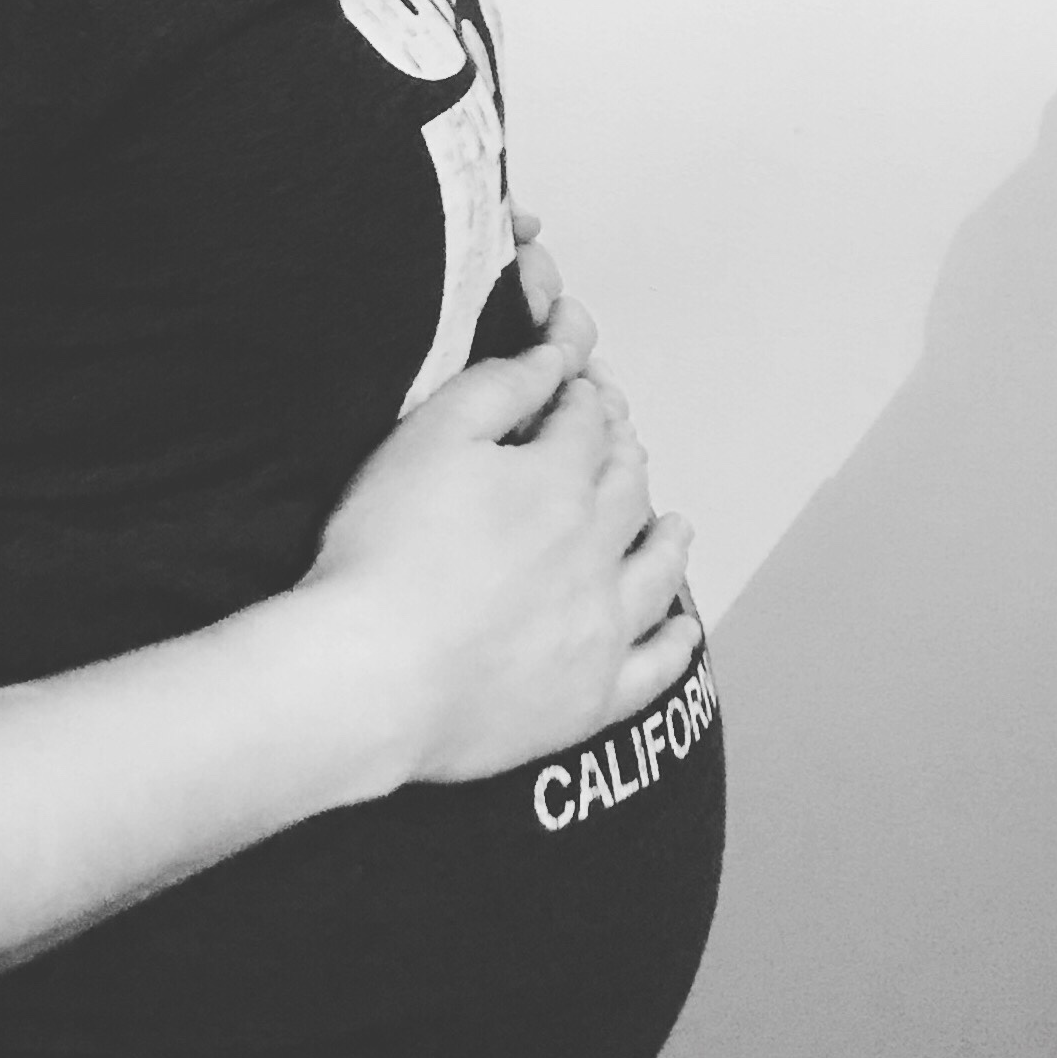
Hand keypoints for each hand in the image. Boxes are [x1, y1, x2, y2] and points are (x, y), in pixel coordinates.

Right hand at [304, 343, 697, 789]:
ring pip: (656, 573)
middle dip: (625, 454)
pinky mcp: (588, 700)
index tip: (578, 386)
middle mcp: (595, 551)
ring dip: (669, 541)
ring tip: (677, 525)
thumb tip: (555, 357)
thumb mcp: (429, 437)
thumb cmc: (386, 549)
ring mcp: (599, 630)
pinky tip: (682, 632)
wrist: (373, 676)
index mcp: (557, 482)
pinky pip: (653, 669)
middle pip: (627, 489)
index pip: (586, 424)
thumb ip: (498, 387)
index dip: (583, 397)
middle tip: (622, 443)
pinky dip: (674, 645)